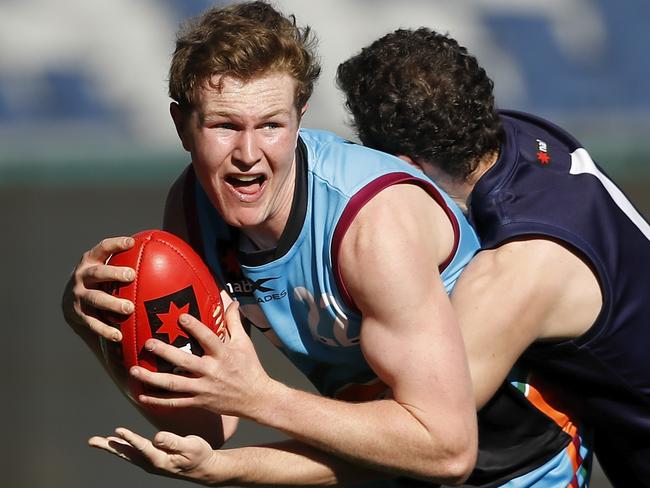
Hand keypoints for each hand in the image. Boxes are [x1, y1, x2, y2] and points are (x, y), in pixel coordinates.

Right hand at [62, 236, 135, 341]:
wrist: (70, 301)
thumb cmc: (102, 280)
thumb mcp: (107, 267)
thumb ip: (126, 261)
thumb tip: (164, 254)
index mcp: (91, 260)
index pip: (102, 248)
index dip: (115, 244)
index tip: (131, 242)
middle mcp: (82, 276)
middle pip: (97, 273)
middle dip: (113, 273)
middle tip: (131, 275)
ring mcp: (79, 296)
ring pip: (95, 299)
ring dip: (112, 303)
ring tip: (129, 308)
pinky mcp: (78, 314)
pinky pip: (92, 323)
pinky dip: (105, 329)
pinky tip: (119, 336)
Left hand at [88, 427, 221, 482]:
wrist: (204, 468)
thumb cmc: (200, 455)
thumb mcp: (191, 446)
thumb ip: (173, 441)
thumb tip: (156, 437)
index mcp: (161, 460)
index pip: (142, 448)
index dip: (130, 439)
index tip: (118, 430)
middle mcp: (152, 464)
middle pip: (126, 454)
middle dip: (109, 447)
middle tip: (92, 441)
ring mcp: (151, 463)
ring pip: (128, 454)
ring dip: (112, 447)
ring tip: (98, 441)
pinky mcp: (153, 460)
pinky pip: (133, 453)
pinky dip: (123, 447)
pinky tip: (118, 442)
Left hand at [129, 302, 275, 417]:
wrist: (256, 398)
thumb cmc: (250, 367)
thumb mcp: (244, 343)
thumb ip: (234, 322)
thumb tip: (231, 301)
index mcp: (223, 355)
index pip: (208, 338)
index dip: (195, 328)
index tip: (181, 317)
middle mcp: (212, 371)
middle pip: (185, 362)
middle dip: (165, 352)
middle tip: (148, 343)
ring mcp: (204, 389)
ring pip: (174, 385)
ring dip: (152, 378)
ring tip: (134, 370)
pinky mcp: (200, 402)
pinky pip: (176, 403)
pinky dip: (158, 400)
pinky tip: (142, 395)